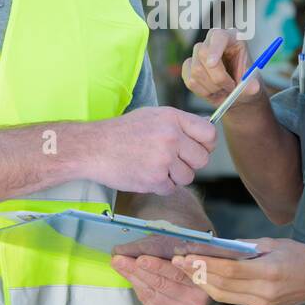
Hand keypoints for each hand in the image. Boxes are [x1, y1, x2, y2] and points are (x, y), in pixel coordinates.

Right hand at [85, 107, 216, 195]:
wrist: (94, 147)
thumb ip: (179, 124)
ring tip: (155, 166)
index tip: (198, 148)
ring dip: (175, 176)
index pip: (209, 134)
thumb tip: (206, 136)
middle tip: (173, 161)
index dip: (207, 144)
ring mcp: (163, 159)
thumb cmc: (123, 132)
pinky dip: (160, 186)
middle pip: (202, 159)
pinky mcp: (154, 179)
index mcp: (172, 118)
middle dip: (190, 163)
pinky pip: (171, 188)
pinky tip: (146, 174)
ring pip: (188, 176)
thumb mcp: (153, 116)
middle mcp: (171, 137)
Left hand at [111, 254, 210, 304]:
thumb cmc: (183, 251)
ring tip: (119, 264)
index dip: (159, 266)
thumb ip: (156, 246)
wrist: (194, 267)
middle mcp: (199, 300)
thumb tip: (126, 248)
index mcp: (206, 279)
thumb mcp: (176, 244)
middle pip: (163, 284)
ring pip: (154, 294)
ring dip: (134, 278)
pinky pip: (150, 303)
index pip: (179, 272)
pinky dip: (138, 288)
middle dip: (139, 271)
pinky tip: (130, 276)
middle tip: (120, 259)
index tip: (140, 259)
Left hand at [172, 238, 304, 304]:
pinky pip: (230, 298)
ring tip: (184, 269)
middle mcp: (263, 291)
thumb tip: (217, 246)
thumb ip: (245, 246)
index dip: (204, 264)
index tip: (185, 256)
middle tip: (177, 261)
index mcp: (269, 272)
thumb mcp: (275, 243)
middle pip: (221, 284)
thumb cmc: (300, 256)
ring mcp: (261, 302)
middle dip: (196, 273)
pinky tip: (202, 277)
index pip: (229, 270)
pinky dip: (213, 287)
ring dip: (201, 282)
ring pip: (222, 294)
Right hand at [181, 28, 261, 111]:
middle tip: (230, 88)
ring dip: (212, 86)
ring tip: (223, 89)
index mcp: (231, 38)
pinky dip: (203, 91)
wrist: (236, 93)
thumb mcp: (253, 84)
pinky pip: (190, 80)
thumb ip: (252, 85)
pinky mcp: (188, 67)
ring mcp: (198, 53)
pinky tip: (213, 91)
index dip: (214, 49)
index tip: (212, 64)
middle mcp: (212, 41)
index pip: (219, 36)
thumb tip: (253, 87)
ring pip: (196, 70)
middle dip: (217, 76)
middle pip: (203, 53)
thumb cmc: (245, 82)